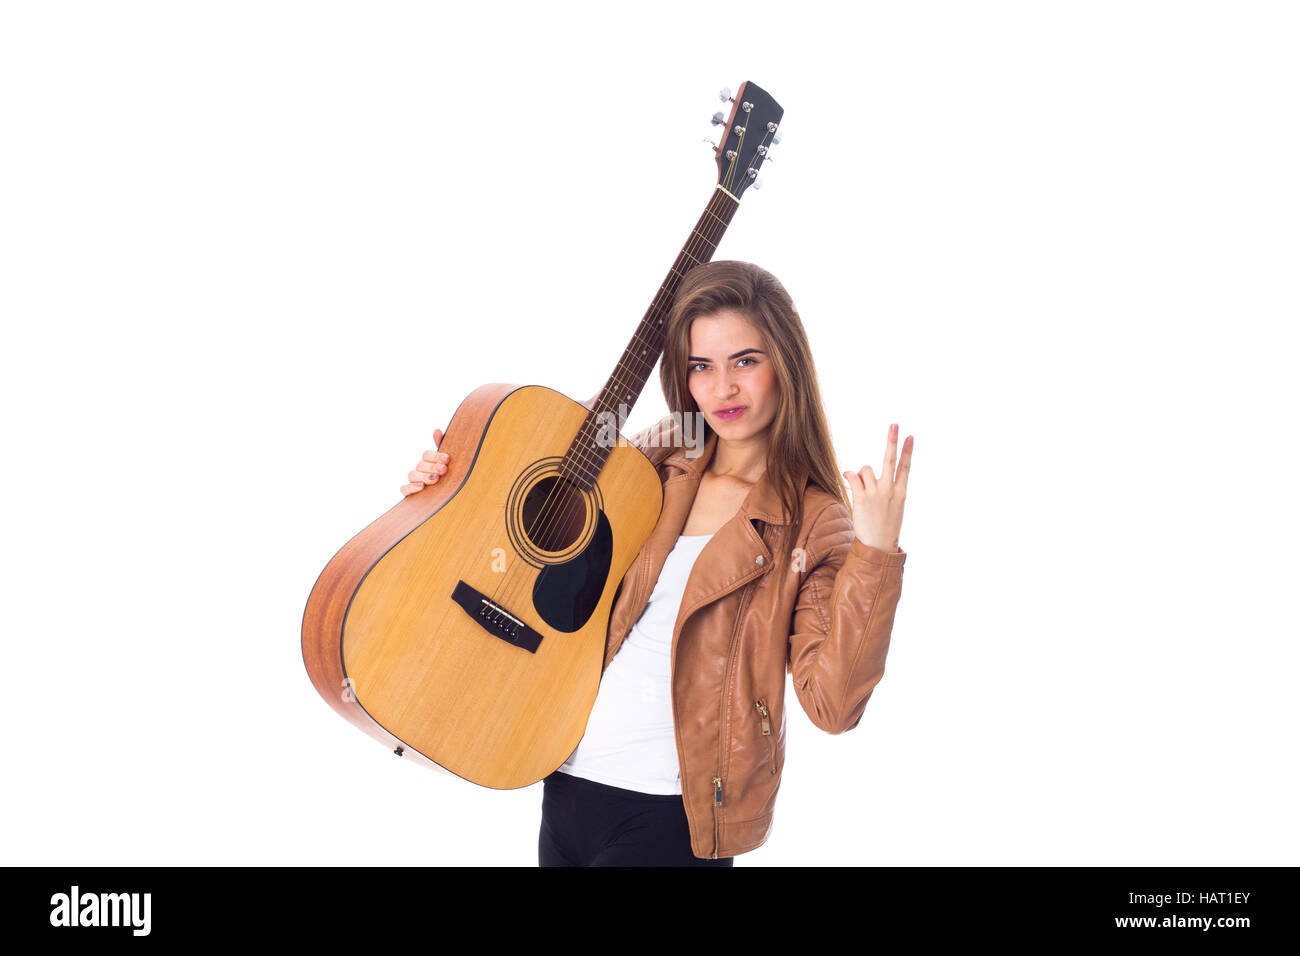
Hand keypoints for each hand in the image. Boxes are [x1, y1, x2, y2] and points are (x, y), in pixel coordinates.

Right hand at [400, 428, 452, 495]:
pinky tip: (421, 487)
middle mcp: (419, 470)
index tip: (447, 459)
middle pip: (420, 465)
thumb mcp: (447, 462)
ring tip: (436, 478)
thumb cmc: (448, 476)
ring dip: (424, 476)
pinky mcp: (410, 492)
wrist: (452, 496)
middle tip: (444, 469)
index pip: (426, 455)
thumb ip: (442, 446)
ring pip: (412, 475)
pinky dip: (411, 487)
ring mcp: (414, 481)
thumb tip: (436, 431)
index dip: (436, 456)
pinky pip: (404, 489)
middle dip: (432, 466)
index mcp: (428, 461)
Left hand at [842, 423, 911, 552]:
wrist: (878, 546)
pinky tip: (849, 480)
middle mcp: (890, 491)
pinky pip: (852, 476)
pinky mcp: (861, 498)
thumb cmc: (885, 526)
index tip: (910, 436)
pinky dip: (849, 476)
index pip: (905, 467)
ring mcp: (876, 494)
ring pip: (865, 469)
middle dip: (892, 441)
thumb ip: (888, 489)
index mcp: (901, 493)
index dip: (907, 450)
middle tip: (895, 424)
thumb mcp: (895, 508)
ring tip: (863, 490)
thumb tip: (867, 473)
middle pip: (890, 460)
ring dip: (861, 475)